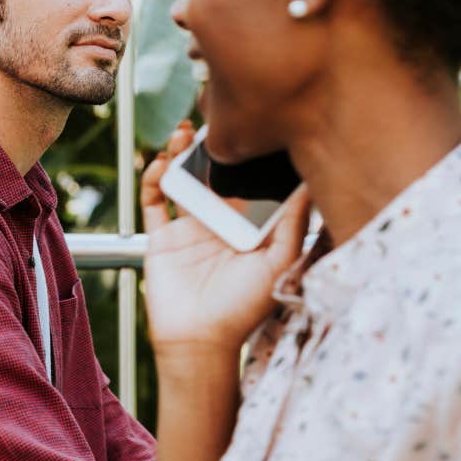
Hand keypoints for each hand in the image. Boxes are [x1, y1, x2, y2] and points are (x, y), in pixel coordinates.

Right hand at [141, 123, 310, 358]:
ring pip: (182, 180)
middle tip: (212, 117)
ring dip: (180, 154)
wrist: (200, 342)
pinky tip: (160, 163)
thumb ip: (292, 223)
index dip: (246, 155)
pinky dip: (152, 180)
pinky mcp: (161, 237)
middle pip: (213, 173)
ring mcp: (188, 228)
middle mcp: (218, 222)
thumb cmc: (244, 308)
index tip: (251, 126)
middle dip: (211, 146)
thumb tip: (308, 184)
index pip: (247, 181)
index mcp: (246, 226)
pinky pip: (153, 202)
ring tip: (184, 131)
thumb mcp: (278, 263)